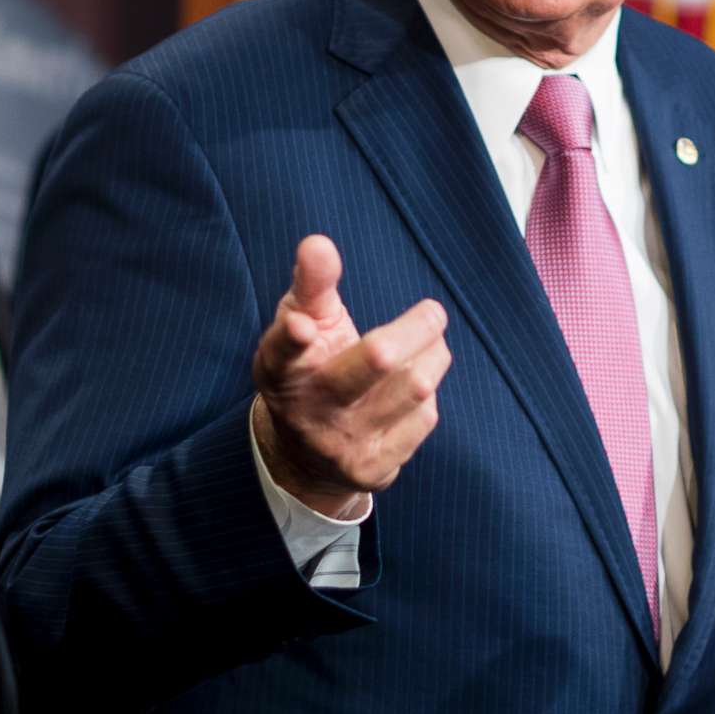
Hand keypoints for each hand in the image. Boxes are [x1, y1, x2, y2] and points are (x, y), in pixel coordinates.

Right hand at [250, 235, 449, 516]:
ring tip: (428, 345)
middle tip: (433, 312)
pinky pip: (424, 418)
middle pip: (376, 361)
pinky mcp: (372, 470)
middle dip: (416, 328)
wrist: (303, 457)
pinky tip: (411, 390)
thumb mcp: (299, 322)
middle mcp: (308, 410)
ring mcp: (341, 445)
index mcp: (282, 369)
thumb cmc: (309, 366)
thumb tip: (318, 243)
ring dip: (432, 357)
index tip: (301, 326)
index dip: (291, 338)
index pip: (282, 351)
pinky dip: (426, 395)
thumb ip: (312, 283)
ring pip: (415, 386)